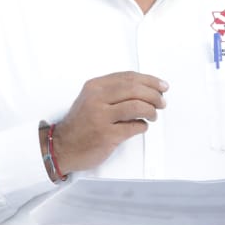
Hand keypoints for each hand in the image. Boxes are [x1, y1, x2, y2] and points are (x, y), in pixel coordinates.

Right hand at [51, 72, 167, 173]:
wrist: (62, 147)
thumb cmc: (81, 124)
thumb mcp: (91, 99)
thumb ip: (113, 91)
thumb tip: (145, 87)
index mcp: (95, 86)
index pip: (128, 77)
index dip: (150, 80)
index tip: (162, 86)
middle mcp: (97, 98)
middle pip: (135, 89)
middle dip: (154, 95)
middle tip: (162, 102)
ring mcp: (101, 117)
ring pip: (137, 106)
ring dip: (151, 110)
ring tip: (153, 115)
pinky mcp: (107, 135)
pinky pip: (134, 127)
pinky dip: (143, 126)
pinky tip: (141, 126)